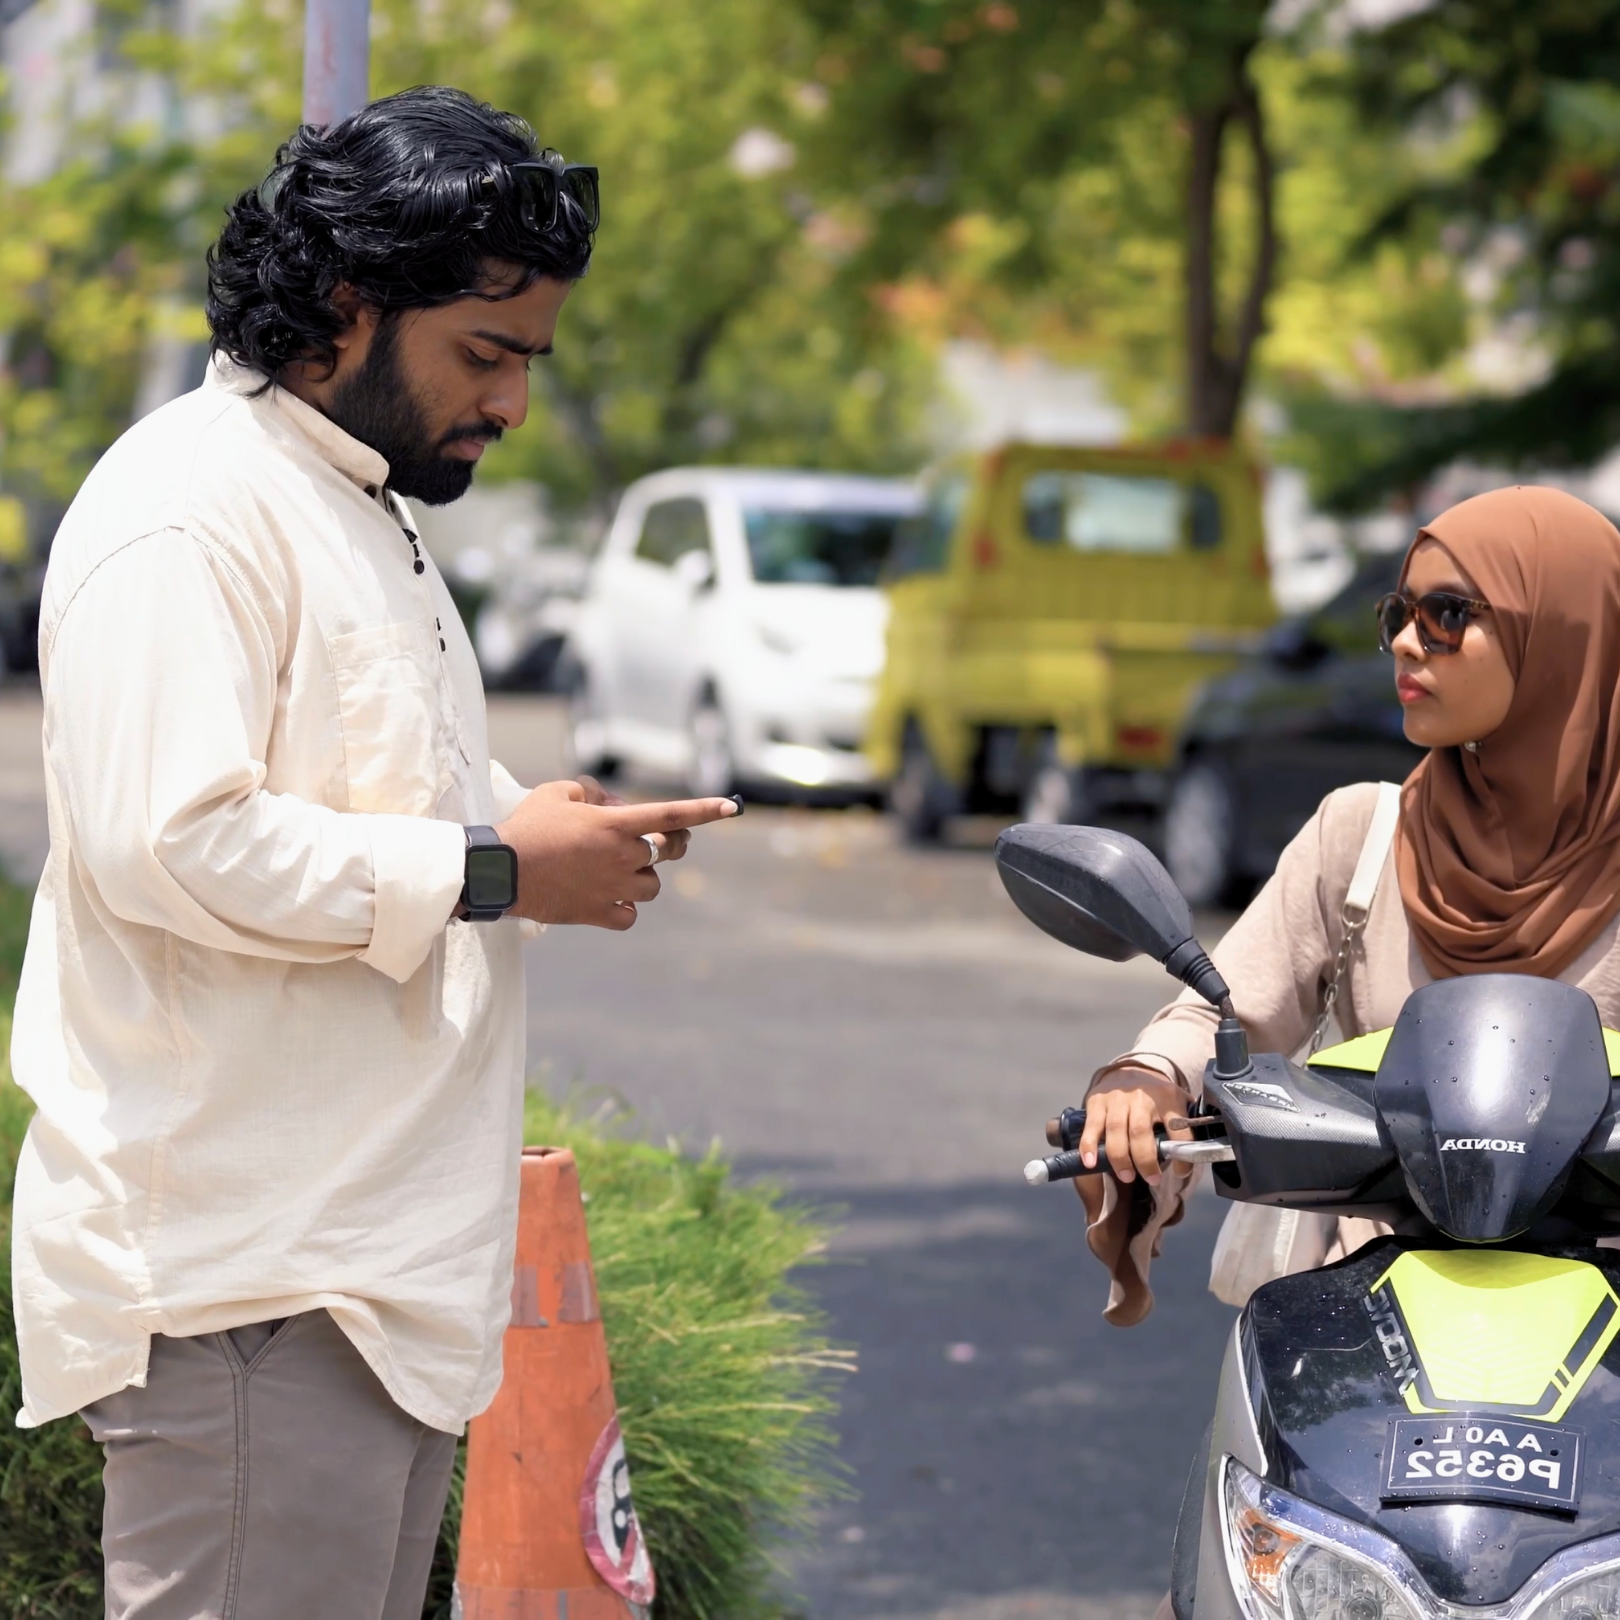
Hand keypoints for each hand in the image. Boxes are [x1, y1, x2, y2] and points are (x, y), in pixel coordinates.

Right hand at [496, 779, 737, 928]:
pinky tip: (607, 899)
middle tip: (656, 844)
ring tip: (612, 872)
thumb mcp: (558, 794)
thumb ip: (592, 794)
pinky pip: (630, 916)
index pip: (672, 815)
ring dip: (640, 878)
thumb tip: (612, 804)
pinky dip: (624, 909)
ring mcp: (614, 888)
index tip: (732, 807)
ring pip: (652, 886)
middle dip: (670, 845)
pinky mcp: (600, 914)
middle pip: (669, 852)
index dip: (705, 810)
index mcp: (615, 824)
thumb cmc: (527, 828)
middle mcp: (622, 856)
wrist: (500, 872)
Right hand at [1078, 1067, 1192, 1186]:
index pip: (1178, 1129)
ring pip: (1116, 1130)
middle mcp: (1141, 1097)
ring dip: (1120, 1158)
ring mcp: (1116, 1099)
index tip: (1181, 1172)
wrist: (1129, 1070)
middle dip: (1145, 1160)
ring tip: (1126, 1176)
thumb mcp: (1178, 1100)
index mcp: (1168, 1098)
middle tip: (1151, 1178)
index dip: (1182, 1155)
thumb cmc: (1156, 1095)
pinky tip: (1091, 1162)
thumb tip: (1203, 1151)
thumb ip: (1188, 1122)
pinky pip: (1092, 1126)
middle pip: (1140, 1131)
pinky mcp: (1097, 1102)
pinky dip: (1089, 1146)